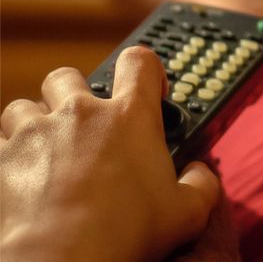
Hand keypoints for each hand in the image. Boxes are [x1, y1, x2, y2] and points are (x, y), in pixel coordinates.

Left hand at [1, 46, 219, 261]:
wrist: (61, 260)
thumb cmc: (126, 233)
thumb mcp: (187, 212)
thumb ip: (202, 184)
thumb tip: (200, 173)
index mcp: (130, 116)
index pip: (140, 62)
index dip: (145, 70)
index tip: (147, 90)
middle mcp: (81, 113)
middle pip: (68, 77)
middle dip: (74, 93)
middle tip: (86, 122)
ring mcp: (35, 133)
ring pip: (23, 106)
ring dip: (34, 122)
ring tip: (45, 148)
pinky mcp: (0, 158)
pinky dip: (5, 155)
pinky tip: (19, 176)